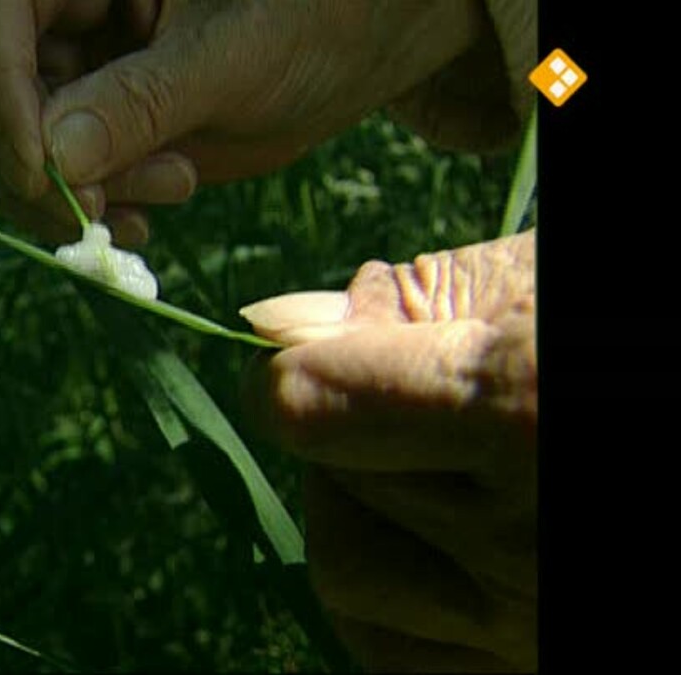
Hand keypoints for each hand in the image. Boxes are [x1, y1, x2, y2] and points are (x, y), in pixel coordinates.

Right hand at [0, 0, 488, 244]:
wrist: (342, 48)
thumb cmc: (310, 19)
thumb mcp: (234, 57)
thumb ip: (143, 102)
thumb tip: (52, 161)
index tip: (39, 176)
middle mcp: (52, 4)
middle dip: (26, 158)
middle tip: (96, 211)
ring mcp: (58, 62)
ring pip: (1, 142)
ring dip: (68, 193)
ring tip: (169, 185)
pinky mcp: (75, 119)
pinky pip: (41, 178)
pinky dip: (81, 211)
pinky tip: (144, 215)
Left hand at [240, 230, 536, 671]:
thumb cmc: (644, 340)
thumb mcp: (538, 280)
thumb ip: (403, 303)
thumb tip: (272, 323)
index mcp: (533, 410)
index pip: (306, 406)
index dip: (299, 366)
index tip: (323, 351)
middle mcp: (532, 540)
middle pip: (329, 477)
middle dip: (350, 427)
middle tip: (420, 400)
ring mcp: (534, 628)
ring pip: (345, 570)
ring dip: (360, 511)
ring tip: (436, 471)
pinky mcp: (528, 674)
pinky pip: (389, 649)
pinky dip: (386, 596)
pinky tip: (436, 547)